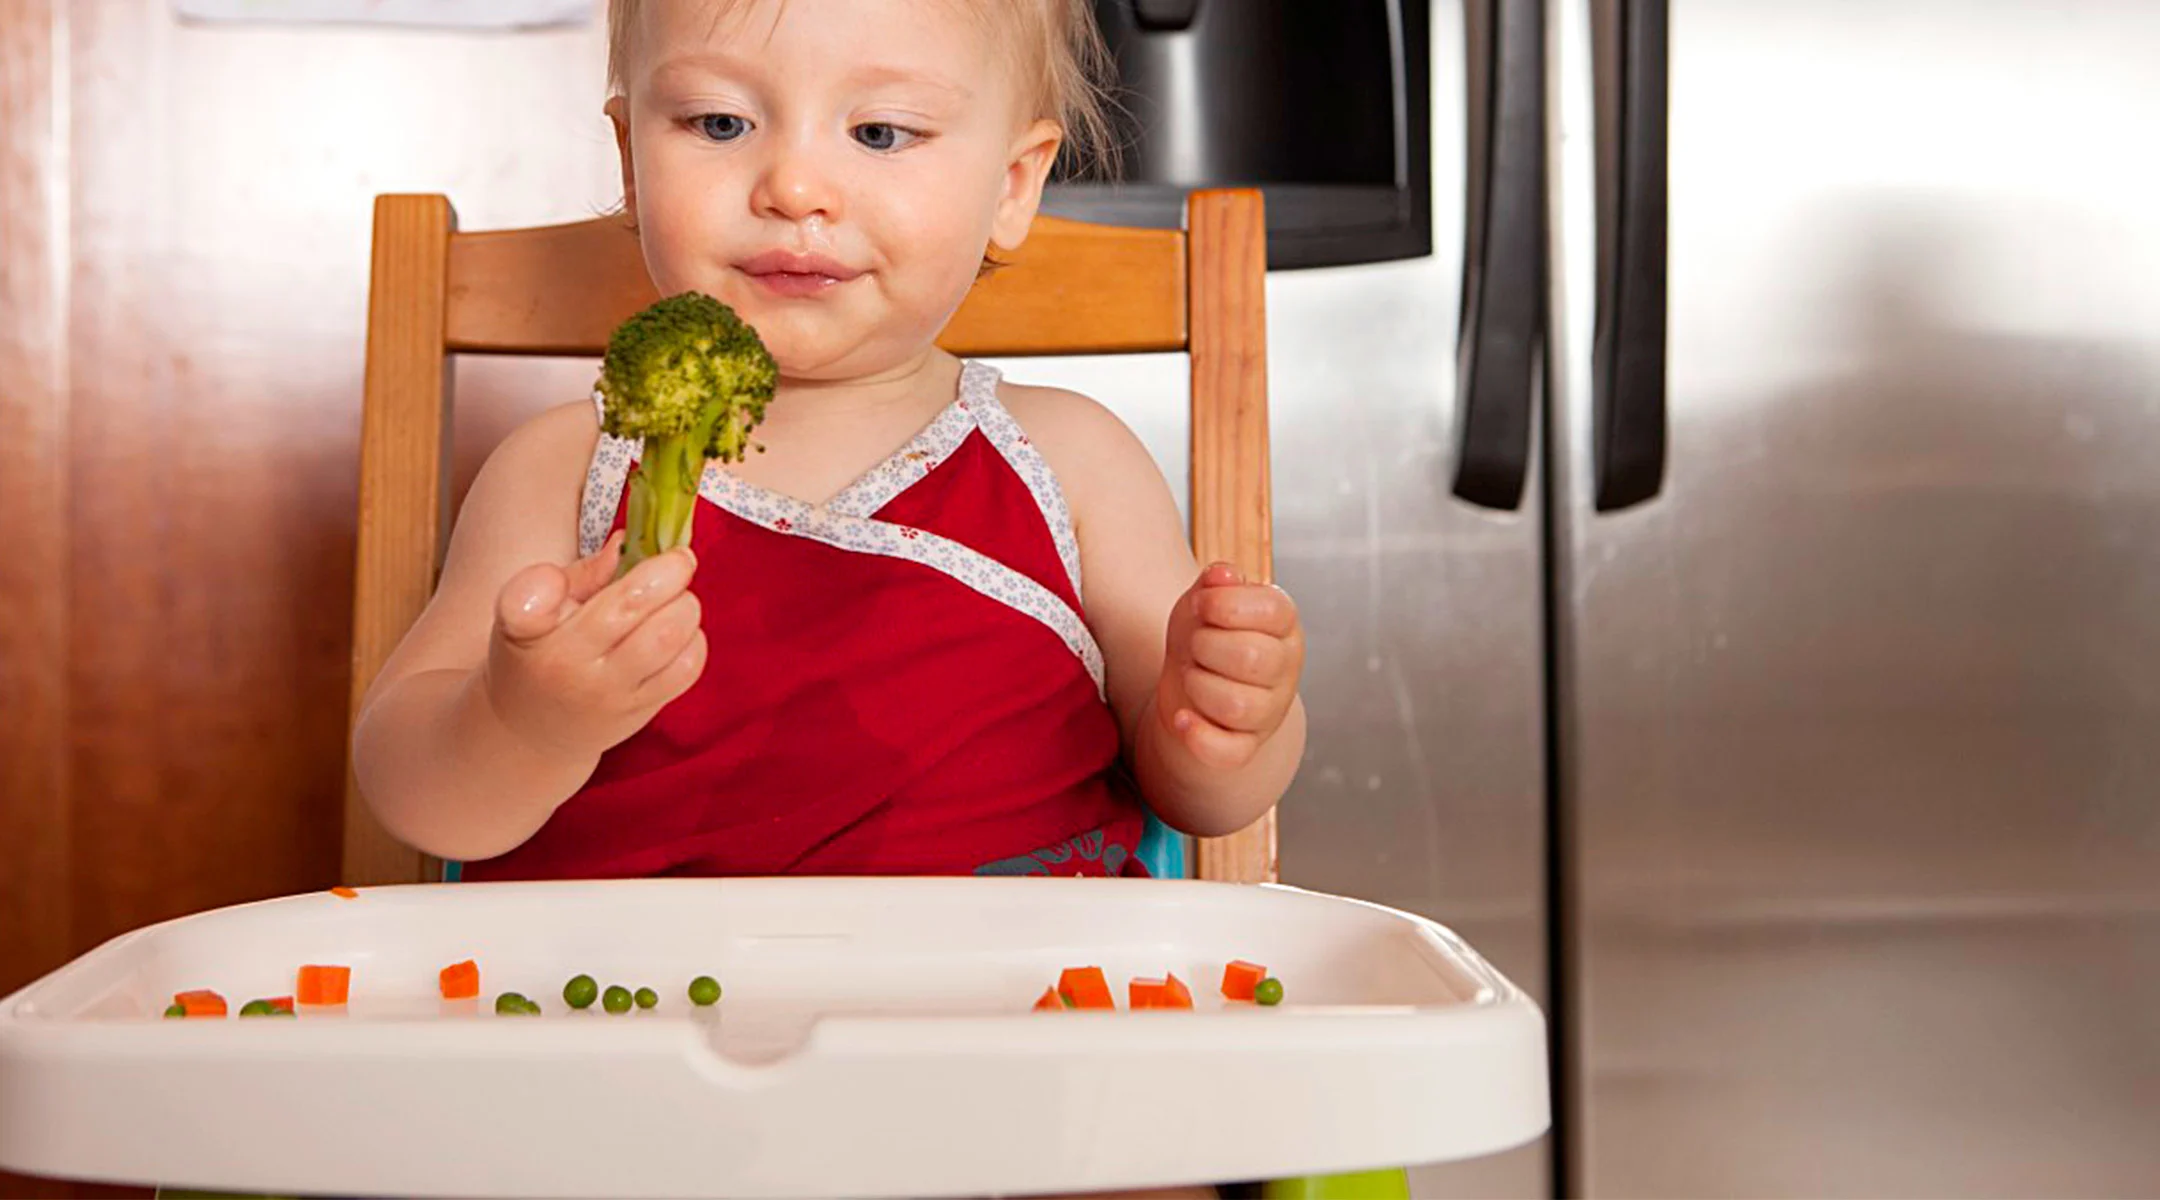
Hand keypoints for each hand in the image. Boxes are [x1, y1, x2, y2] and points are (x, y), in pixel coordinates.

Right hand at [479, 531, 707, 758]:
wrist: (533, 731)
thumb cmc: (538, 656)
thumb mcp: (534, 613)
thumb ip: (581, 575)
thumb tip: (627, 541)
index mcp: (527, 633)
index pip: (524, 607)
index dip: (541, 584)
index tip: (559, 569)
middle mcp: (568, 665)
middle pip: (630, 607)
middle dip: (668, 572)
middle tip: (676, 561)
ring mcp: (609, 693)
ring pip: (668, 636)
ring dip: (685, 605)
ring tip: (677, 598)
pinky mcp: (640, 710)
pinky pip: (686, 668)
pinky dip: (693, 639)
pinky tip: (679, 631)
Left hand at [1155, 562, 1303, 769]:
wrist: (1190, 684)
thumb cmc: (1204, 634)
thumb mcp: (1204, 601)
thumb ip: (1215, 584)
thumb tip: (1223, 575)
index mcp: (1283, 625)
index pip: (1273, 610)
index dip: (1226, 604)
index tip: (1202, 605)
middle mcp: (1284, 669)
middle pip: (1253, 658)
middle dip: (1207, 646)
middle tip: (1196, 645)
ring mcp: (1268, 712)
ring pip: (1238, 705)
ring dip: (1199, 686)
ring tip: (1193, 676)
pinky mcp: (1245, 746)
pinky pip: (1229, 753)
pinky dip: (1199, 737)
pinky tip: (1182, 718)